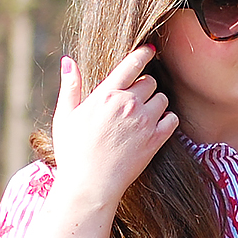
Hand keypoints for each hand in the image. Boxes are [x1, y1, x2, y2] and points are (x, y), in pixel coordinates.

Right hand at [49, 44, 178, 208]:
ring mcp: (144, 121)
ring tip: (144, 115)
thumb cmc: (73, 153)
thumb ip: (70, 86)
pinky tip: (155, 127)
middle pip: (149, 81)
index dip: (143, 54)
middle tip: (135, 99)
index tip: (150, 51)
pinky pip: (172, 119)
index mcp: (106, 94)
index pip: (132, 64)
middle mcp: (128, 103)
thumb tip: (68, 60)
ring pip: (163, 98)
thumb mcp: (65, 116)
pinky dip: (167, 120)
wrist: (90, 186)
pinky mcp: (155, 140)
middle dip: (144, 87)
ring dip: (156, 103)